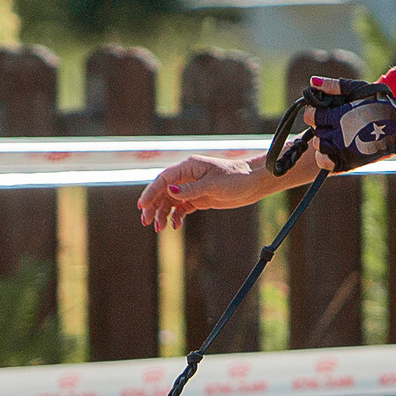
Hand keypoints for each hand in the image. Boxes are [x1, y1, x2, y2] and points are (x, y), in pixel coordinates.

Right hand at [136, 154, 265, 230]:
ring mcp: (193, 188)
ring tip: (159, 228)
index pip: (163, 179)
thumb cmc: (236, 178)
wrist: (253, 183)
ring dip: (163, 214)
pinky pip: (182, 208)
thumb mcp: (213, 185)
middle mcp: (188, 177)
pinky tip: (175, 225)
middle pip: (163, 191)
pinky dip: (176, 216)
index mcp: (189, 167)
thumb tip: (169, 192)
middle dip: (153, 206)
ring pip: (171, 201)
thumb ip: (190, 190)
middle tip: (146, 221)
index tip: (142, 206)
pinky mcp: (199, 199)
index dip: (150, 192)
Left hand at [304, 74, 395, 171]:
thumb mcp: (358, 90)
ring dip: (322, 139)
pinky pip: (325, 163)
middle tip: (330, 122)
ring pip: (319, 146)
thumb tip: (312, 81)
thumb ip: (334, 86)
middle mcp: (340, 136)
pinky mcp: (348, 162)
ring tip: (334, 134)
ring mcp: (344, 151)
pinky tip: (332, 148)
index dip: (312, 112)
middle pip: (316, 131)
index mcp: (341, 117)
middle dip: (320, 125)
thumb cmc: (379, 104)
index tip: (319, 111)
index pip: (311, 117)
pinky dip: (324, 157)